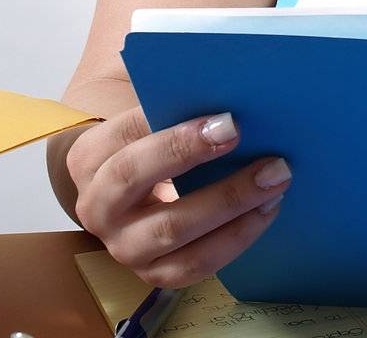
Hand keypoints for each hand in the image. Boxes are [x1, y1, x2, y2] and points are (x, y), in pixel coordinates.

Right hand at [66, 104, 292, 287]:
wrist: (136, 194)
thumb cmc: (155, 144)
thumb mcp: (151, 119)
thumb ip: (175, 102)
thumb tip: (228, 93)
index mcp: (91, 156)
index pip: (127, 132)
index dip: (172, 124)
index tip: (225, 117)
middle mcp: (96, 206)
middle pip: (134, 177)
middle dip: (191, 155)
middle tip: (244, 135)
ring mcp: (122, 246)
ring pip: (170, 229)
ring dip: (229, 202)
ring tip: (275, 176)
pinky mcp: (153, 274)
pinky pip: (196, 264)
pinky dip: (237, 237)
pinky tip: (267, 209)